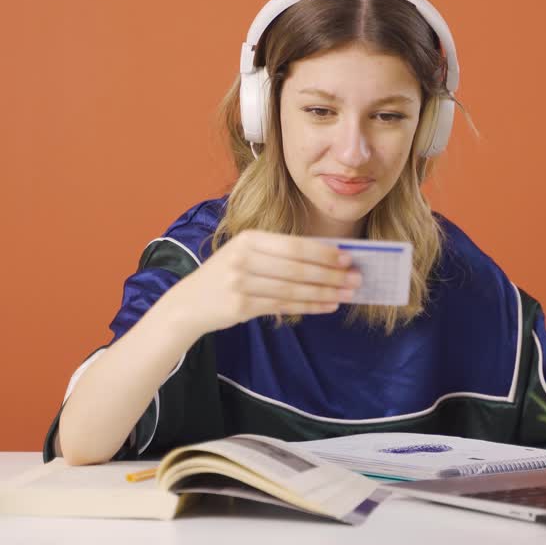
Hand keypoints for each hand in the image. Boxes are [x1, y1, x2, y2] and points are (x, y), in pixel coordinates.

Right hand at [164, 230, 362, 335]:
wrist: (189, 302)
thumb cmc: (226, 275)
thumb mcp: (246, 254)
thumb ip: (279, 253)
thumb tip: (327, 258)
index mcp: (248, 238)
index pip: (294, 245)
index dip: (324, 252)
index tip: (349, 258)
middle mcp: (243, 258)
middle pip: (297, 268)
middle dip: (330, 274)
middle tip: (356, 278)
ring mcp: (240, 283)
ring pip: (293, 289)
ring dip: (325, 292)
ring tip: (347, 294)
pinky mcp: (241, 306)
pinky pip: (284, 306)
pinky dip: (310, 306)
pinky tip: (328, 306)